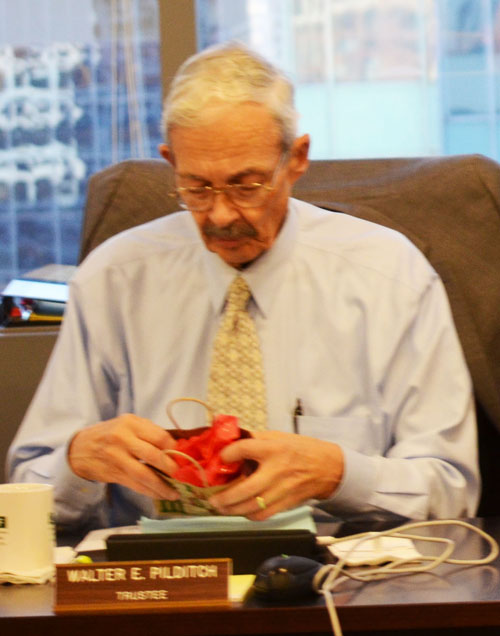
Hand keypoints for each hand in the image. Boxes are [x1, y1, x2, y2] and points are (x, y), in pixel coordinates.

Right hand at [68, 414, 179, 499]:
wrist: (81, 448)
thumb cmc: (111, 433)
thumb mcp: (129, 424)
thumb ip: (150, 432)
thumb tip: (178, 447)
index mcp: (131, 423)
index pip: (159, 436)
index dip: (175, 449)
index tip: (185, 457)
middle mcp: (123, 439)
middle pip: (153, 456)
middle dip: (171, 468)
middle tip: (184, 476)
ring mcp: (117, 458)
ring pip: (144, 475)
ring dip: (162, 486)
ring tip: (175, 493)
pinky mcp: (114, 474)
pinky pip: (136, 485)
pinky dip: (151, 492)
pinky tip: (162, 495)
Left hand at [208, 430, 343, 519]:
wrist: (328, 468)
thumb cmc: (301, 449)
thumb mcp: (279, 437)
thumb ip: (256, 439)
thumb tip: (231, 440)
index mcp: (274, 449)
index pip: (244, 449)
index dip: (228, 454)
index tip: (221, 457)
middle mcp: (277, 470)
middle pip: (246, 488)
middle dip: (225, 497)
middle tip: (212, 499)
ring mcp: (282, 490)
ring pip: (253, 506)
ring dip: (233, 510)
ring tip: (221, 508)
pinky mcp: (287, 504)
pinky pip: (264, 515)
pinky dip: (249, 515)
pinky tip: (240, 511)